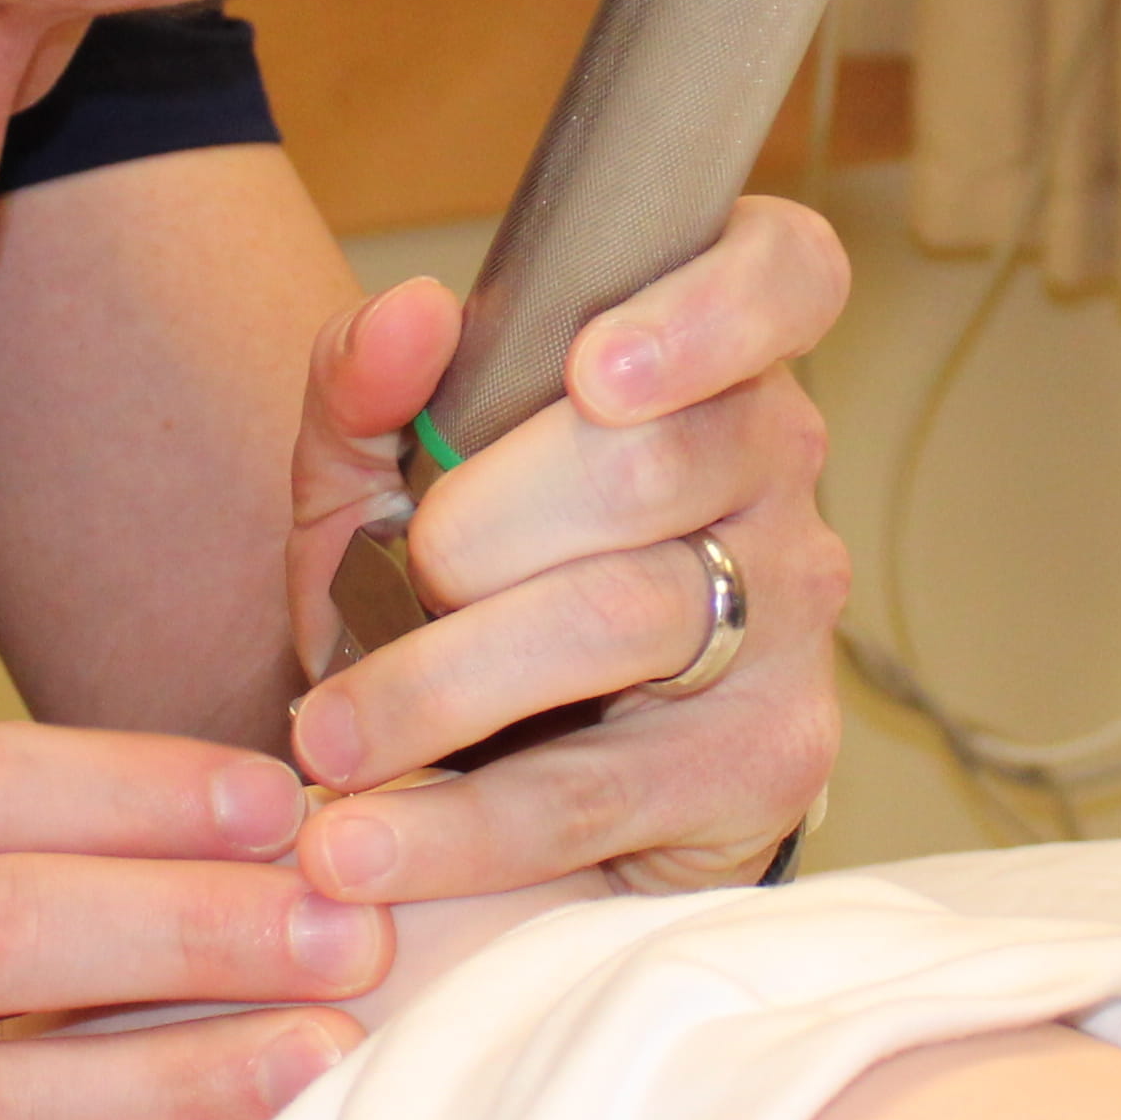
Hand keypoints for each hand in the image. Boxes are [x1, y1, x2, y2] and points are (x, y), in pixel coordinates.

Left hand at [274, 197, 848, 900]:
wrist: (486, 765)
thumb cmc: (453, 586)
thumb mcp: (374, 481)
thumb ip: (363, 387)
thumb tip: (411, 317)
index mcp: (704, 362)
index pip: (783, 276)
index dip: (709, 309)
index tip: (594, 368)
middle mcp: (777, 474)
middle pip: (651, 461)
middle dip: (483, 527)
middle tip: (397, 575)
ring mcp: (789, 621)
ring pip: (623, 619)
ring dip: (443, 683)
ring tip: (331, 739)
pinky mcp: (766, 765)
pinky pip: (600, 787)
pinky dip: (462, 824)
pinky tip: (372, 843)